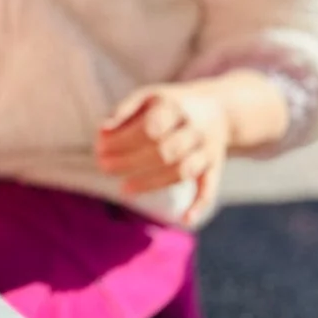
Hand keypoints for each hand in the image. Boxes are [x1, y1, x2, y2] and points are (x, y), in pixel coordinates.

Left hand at [96, 82, 232, 224]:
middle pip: (165, 152)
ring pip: (183, 171)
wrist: (217, 110)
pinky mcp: (214, 168)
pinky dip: (199, 205)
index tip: (99, 147)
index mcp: (176, 108)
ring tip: (124, 190)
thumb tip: (102, 131)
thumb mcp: (147, 96)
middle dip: (131, 163)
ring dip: (152, 184)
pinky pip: (210, 188)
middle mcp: (195, 130)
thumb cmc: (169, 105)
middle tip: (104, 167)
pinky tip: (184, 220)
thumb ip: (123, 110)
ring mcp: (207, 150)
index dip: (123, 140)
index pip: (150, 128)